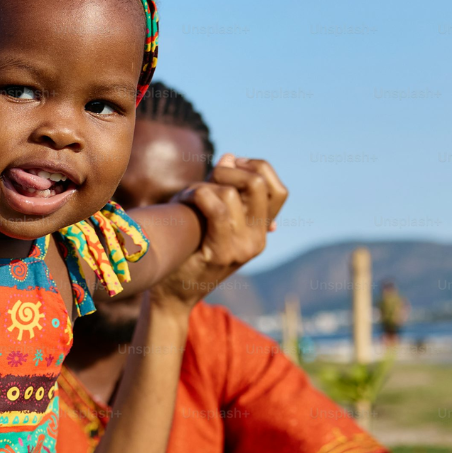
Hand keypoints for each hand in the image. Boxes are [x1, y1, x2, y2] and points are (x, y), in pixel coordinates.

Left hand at [153, 156, 287, 310]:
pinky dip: (198, 195)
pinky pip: (216, 207)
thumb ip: (223, 190)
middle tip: (208, 178)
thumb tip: (230, 156)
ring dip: (205, 185)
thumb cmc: (185, 251)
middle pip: (260, 184)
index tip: (230, 167)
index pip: (279, 189)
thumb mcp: (209, 217)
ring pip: (233, 192)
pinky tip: (186, 200)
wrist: (172, 296)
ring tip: (189, 197)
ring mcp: (243, 248)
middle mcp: (259, 240)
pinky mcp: (222, 253)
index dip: (257, 169)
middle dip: (230, 171)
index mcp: (261, 231)